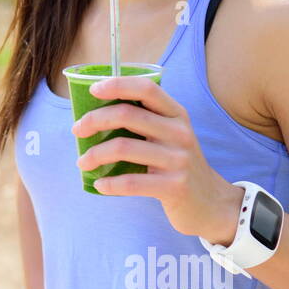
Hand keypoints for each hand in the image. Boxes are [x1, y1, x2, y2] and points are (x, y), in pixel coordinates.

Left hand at [72, 75, 239, 242]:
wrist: (211, 203)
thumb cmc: (177, 164)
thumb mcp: (169, 136)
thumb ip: (143, 121)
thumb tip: (94, 113)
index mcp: (176, 114)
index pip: (146, 88)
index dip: (117, 84)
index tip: (92, 90)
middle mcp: (180, 132)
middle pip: (127, 114)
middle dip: (94, 120)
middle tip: (77, 131)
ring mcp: (179, 159)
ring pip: (123, 147)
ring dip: (94, 154)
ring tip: (82, 162)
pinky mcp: (175, 186)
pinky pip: (131, 182)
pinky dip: (109, 184)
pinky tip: (99, 185)